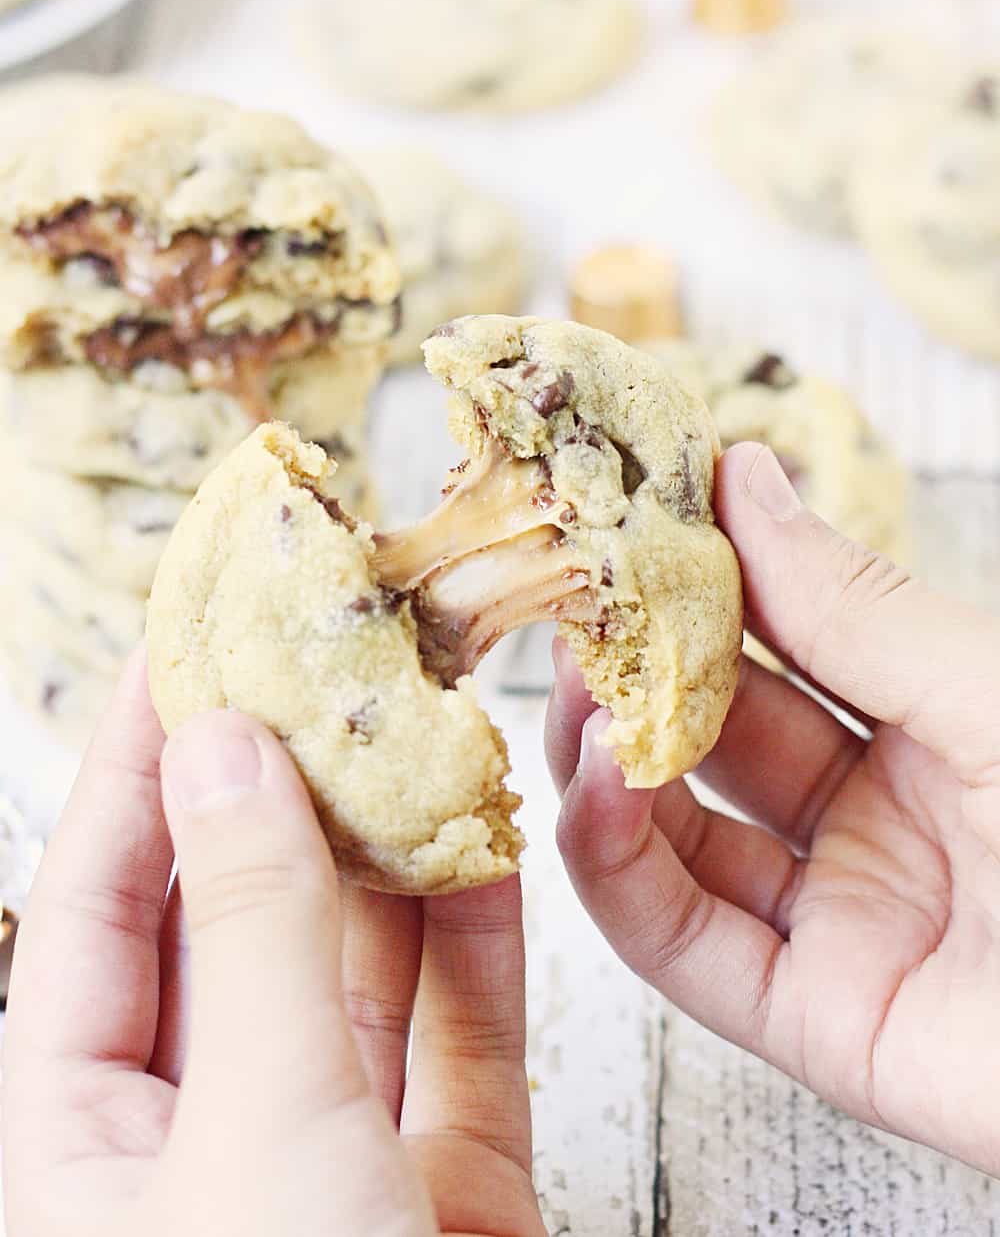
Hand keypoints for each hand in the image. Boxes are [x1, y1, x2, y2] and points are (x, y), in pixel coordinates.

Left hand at [3, 650, 543, 1236]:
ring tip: (415, 729)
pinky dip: (479, 939)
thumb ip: (254, 930)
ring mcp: (333, 1161)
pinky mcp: (450, 1183)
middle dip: (279, 797)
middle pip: (232, 926)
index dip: (133, 776)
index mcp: (86, 1145)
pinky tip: (490, 840)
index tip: (179, 660)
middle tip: (314, 674)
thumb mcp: (259, 1125)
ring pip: (356, 971)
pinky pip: (461, 1031)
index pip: (94, 913)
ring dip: (392, 854)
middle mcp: (206, 1142)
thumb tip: (225, 756)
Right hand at [546, 441, 999, 1175]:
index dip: (705, 582)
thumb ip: (856, 609)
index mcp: (934, 726)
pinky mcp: (817, 1023)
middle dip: (637, 671)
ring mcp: (844, 921)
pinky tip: (599, 794)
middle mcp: (877, 819)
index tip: (632, 523)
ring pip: (680, 840)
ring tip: (573, 692)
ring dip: (609, 764)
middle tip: (573, 607)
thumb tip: (743, 481)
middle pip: (717, 736)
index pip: (785, 640)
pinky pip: (690, 946)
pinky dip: (620, 871)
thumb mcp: (991, 696)